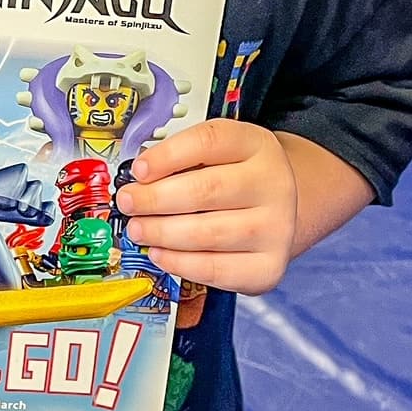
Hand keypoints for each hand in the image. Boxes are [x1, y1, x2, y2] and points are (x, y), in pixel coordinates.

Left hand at [116, 119, 297, 295]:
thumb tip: (139, 180)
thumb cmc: (239, 177)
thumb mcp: (220, 153)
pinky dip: (179, 263)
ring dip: (161, 233)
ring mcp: (276, 228)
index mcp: (256, 145)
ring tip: (138, 229)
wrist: (283, 208)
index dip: (168, 156)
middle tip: (128, 202)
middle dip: (155, 199)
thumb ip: (183, 159)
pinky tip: (159, 253)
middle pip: (206, 190)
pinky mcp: (268, 266)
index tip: (139, 169)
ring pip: (207, 233)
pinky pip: (215, 269)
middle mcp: (272, 184)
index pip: (210, 142)